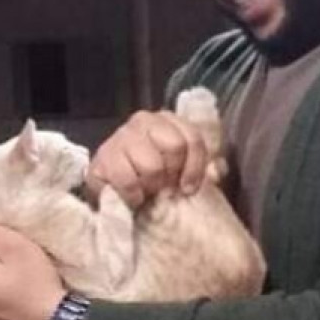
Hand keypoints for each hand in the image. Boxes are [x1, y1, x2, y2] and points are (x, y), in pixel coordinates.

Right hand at [87, 109, 207, 207]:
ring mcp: (120, 136)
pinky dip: (133, 195)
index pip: (192, 138)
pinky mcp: (101, 158)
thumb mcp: (187, 173)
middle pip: (174, 147)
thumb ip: (207, 167)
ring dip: (152, 186)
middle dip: (172, 174)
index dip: (195, 167)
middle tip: (164, 187)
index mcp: (168, 120)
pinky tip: (133, 198)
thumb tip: (218, 169)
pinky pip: (127, 179)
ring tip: (147, 192)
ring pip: (152, 165)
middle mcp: (143, 121)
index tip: (189, 188)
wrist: (118, 196)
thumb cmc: (157, 182)